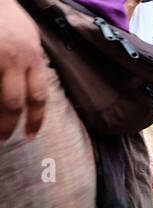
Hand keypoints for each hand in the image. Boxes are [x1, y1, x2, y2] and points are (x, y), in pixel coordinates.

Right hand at [0, 0, 48, 139]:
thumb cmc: (6, 11)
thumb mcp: (28, 36)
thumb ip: (32, 60)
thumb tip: (34, 86)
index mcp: (32, 57)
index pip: (38, 97)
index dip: (35, 120)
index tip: (30, 135)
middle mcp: (14, 59)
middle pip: (13, 102)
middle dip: (8, 124)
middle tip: (4, 138)